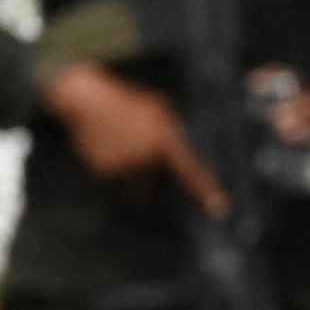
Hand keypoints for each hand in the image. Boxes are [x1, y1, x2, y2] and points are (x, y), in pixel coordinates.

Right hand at [47, 60, 227, 217]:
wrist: (88, 101)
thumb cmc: (126, 101)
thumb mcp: (159, 108)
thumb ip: (172, 129)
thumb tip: (179, 145)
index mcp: (164, 140)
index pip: (190, 169)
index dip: (207, 189)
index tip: (220, 208)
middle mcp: (147, 157)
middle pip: (155, 181)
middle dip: (150, 172)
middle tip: (137, 150)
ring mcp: (126, 166)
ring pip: (135, 184)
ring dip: (132, 174)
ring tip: (120, 149)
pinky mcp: (106, 172)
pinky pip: (116, 181)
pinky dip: (114, 170)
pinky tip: (107, 150)